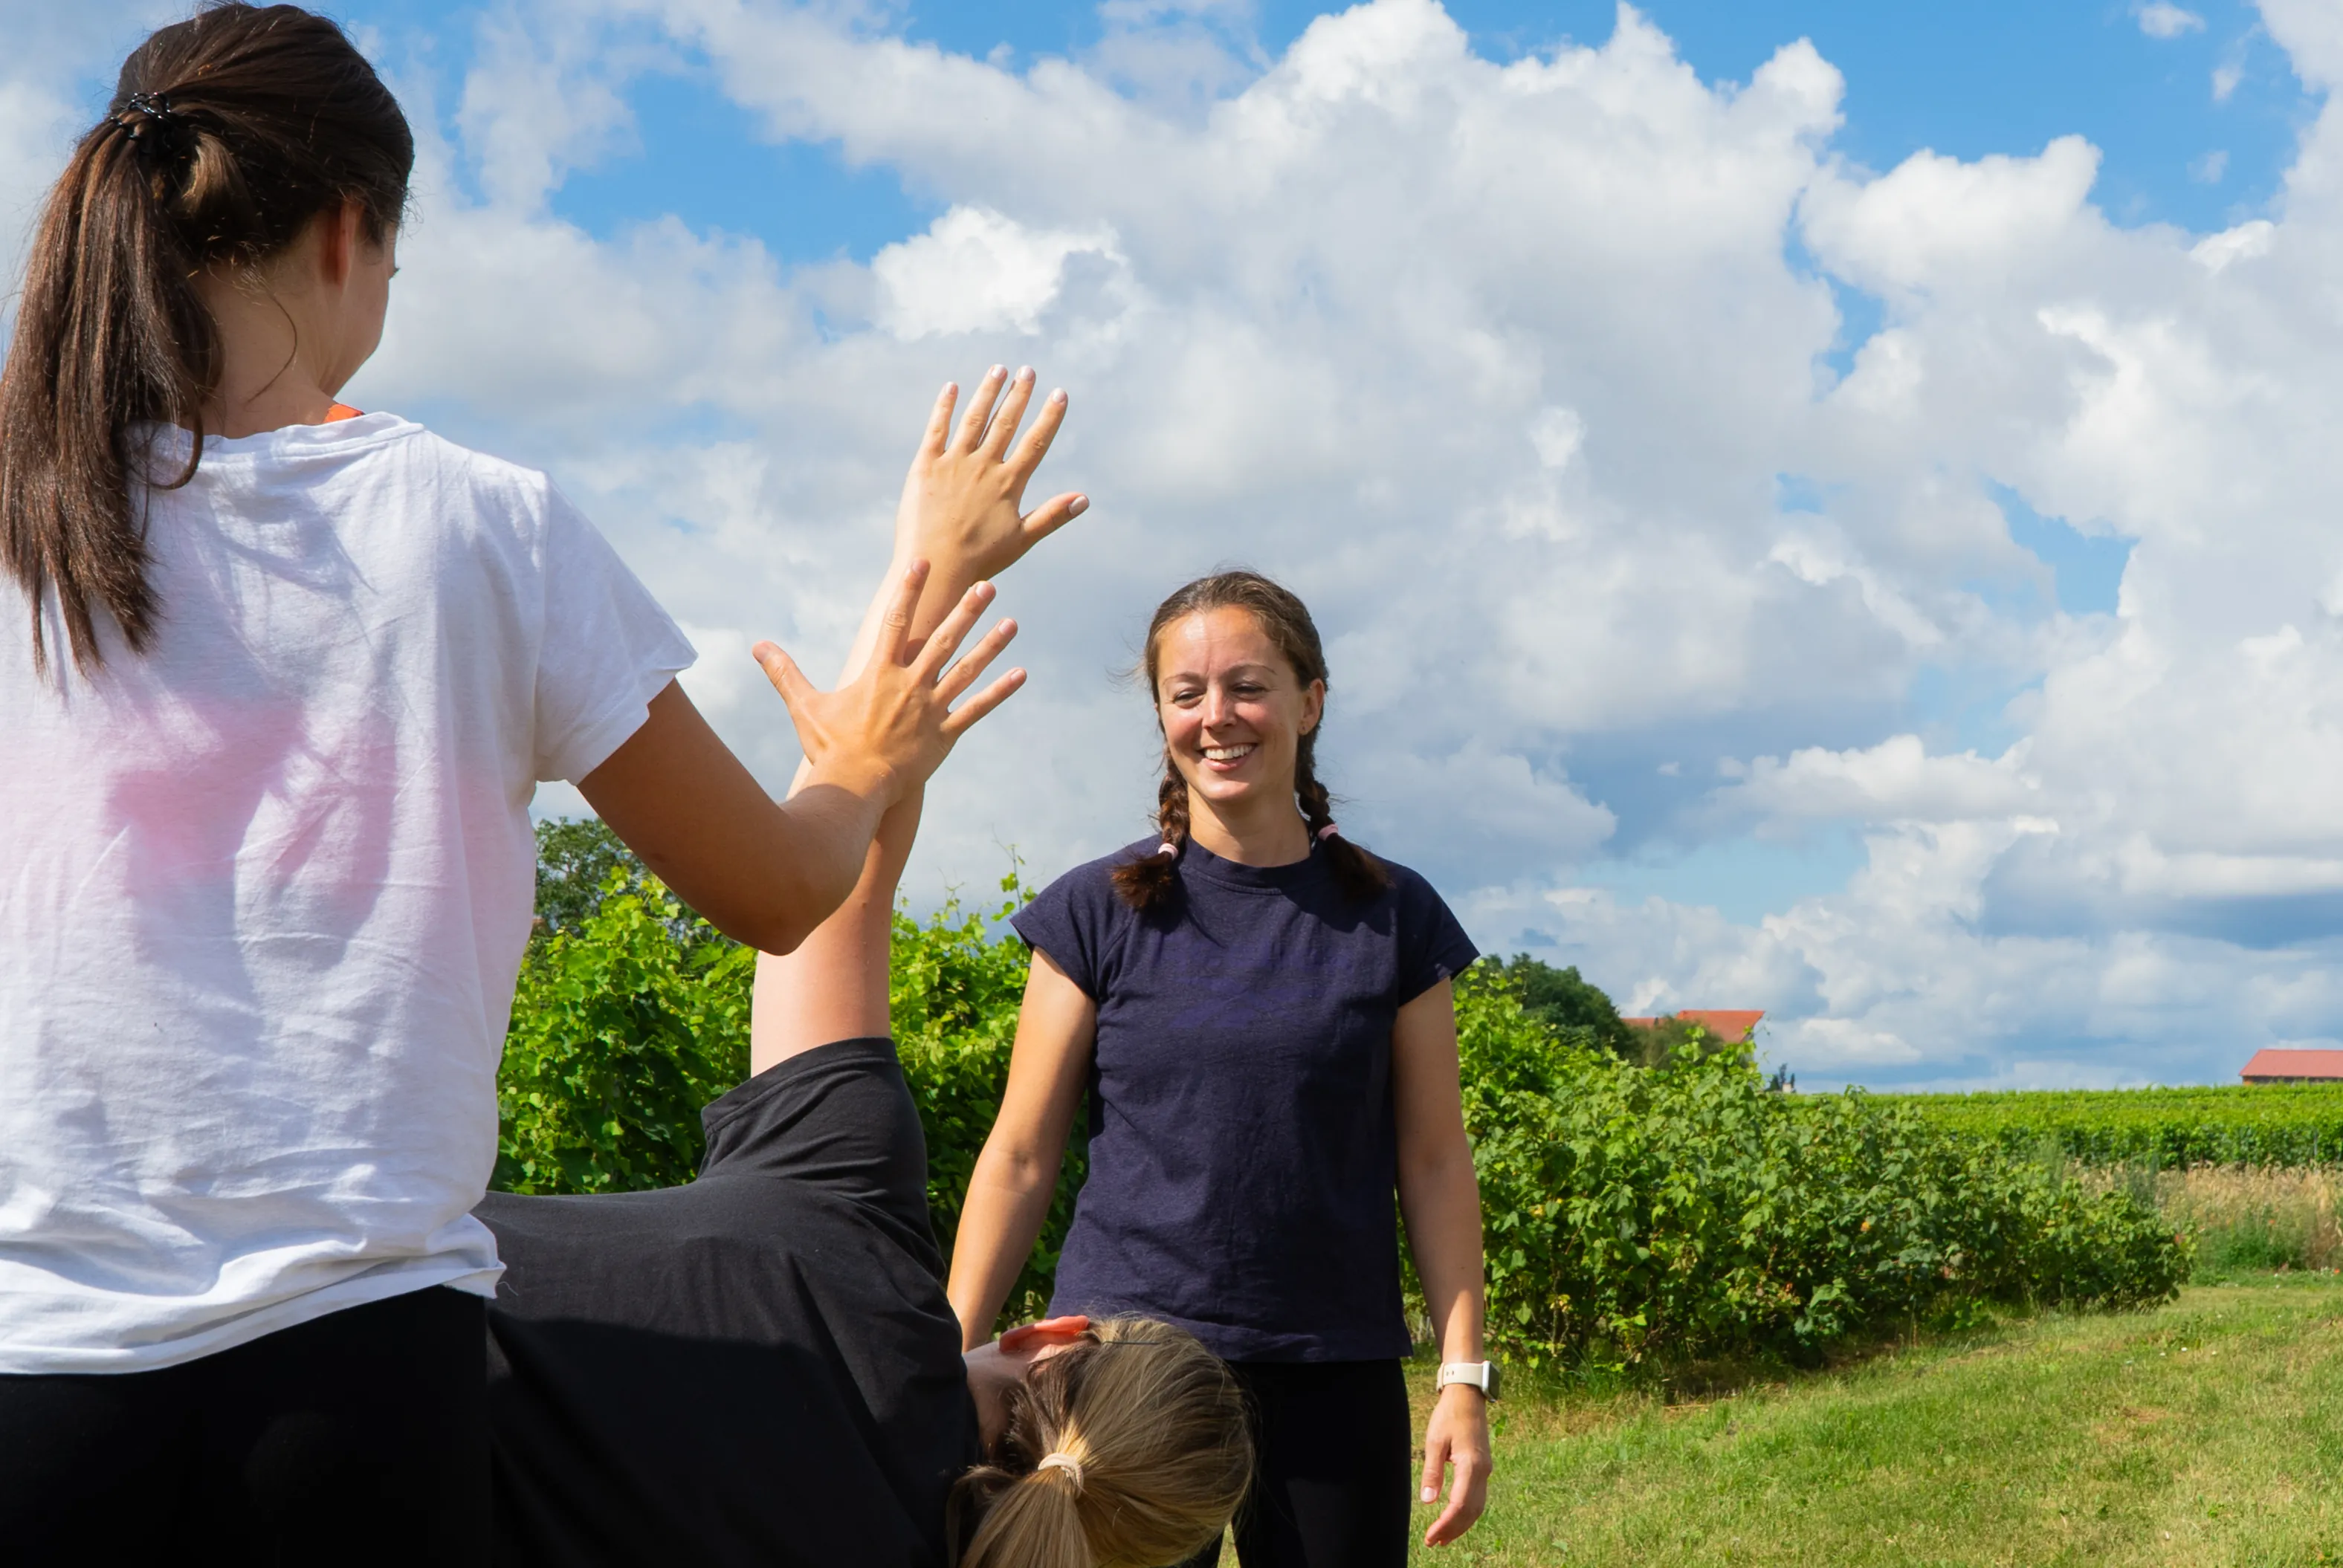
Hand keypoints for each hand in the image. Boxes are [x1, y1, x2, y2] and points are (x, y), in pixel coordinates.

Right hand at [753, 562, 1021, 806]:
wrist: (855, 789)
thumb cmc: (829, 748)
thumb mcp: (804, 706)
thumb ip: (784, 672)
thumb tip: (757, 645)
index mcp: (879, 673)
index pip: (896, 621)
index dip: (909, 590)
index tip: (922, 563)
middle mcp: (910, 685)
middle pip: (943, 639)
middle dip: (966, 610)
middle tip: (988, 584)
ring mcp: (931, 710)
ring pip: (967, 670)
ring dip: (991, 645)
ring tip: (1012, 622)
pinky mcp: (945, 735)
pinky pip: (977, 710)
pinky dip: (999, 693)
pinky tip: (1020, 675)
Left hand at [894, 366, 1085, 592]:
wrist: (934, 567)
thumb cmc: (980, 560)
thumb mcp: (1021, 540)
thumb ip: (1052, 516)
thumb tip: (1084, 499)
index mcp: (1008, 484)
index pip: (1035, 442)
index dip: (1050, 416)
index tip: (1060, 394)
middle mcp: (983, 467)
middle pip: (1006, 422)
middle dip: (1019, 394)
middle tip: (1028, 370)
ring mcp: (953, 463)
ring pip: (974, 419)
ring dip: (987, 391)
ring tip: (998, 369)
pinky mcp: (925, 466)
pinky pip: (936, 429)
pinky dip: (945, 407)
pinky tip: (952, 387)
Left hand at [1419, 1381, 1490, 1545]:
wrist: (1468, 1396)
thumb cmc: (1449, 1415)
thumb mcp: (1435, 1441)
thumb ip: (1432, 1472)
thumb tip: (1427, 1501)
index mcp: (1470, 1465)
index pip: (1459, 1505)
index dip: (1445, 1524)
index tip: (1430, 1537)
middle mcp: (1483, 1471)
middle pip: (1470, 1511)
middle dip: (1452, 1529)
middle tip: (1433, 1542)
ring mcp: (1486, 1470)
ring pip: (1477, 1507)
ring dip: (1461, 1524)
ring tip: (1443, 1537)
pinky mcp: (1483, 1467)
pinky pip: (1478, 1497)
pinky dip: (1467, 1513)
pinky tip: (1455, 1518)